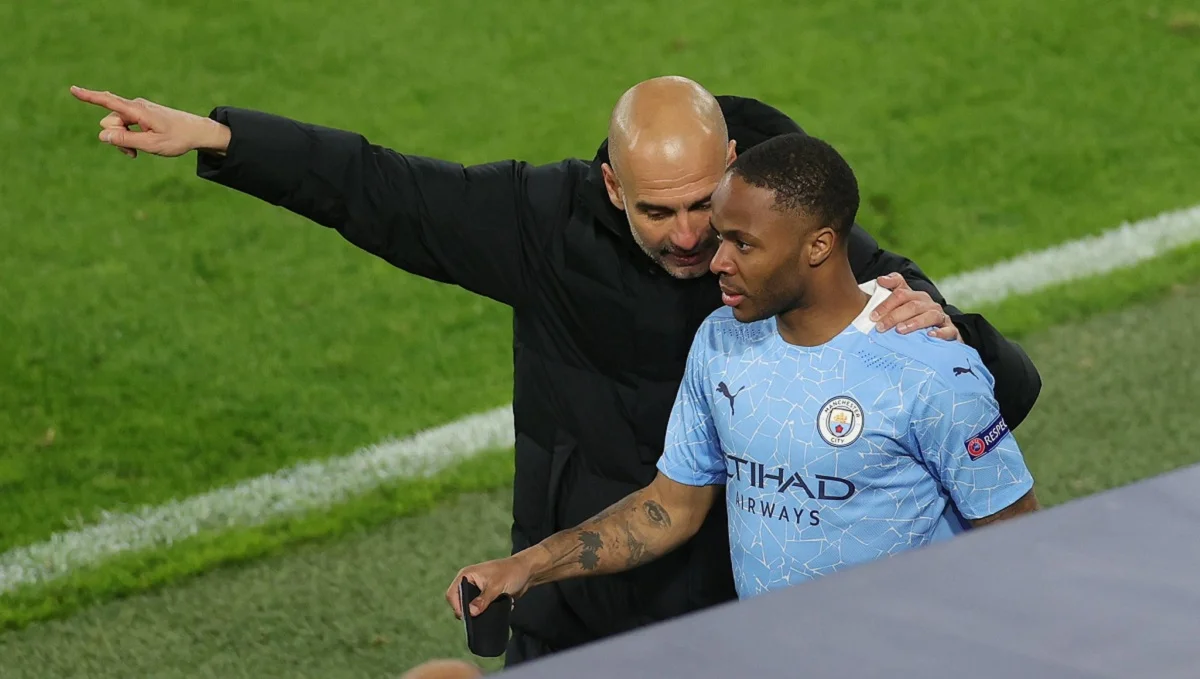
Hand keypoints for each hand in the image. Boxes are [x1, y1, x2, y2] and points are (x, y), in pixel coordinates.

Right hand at [69, 86, 229, 158]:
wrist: (198, 132)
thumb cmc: (177, 138)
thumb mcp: (151, 144)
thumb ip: (125, 140)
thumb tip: (101, 135)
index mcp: (137, 110)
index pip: (108, 102)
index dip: (89, 97)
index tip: (72, 89)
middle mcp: (135, 106)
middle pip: (109, 122)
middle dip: (115, 137)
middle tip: (133, 152)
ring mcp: (138, 110)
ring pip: (116, 127)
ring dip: (123, 140)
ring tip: (138, 152)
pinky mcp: (141, 115)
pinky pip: (125, 126)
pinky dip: (129, 137)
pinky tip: (138, 147)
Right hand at [445, 555, 533, 619]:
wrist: (527, 572)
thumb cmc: (511, 573)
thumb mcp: (496, 587)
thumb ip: (483, 600)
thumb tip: (471, 612)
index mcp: (466, 575)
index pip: (452, 594)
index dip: (457, 607)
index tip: (467, 617)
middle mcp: (469, 582)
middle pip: (459, 602)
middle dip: (467, 611)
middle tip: (478, 619)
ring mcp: (476, 590)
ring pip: (469, 607)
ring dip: (477, 613)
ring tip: (488, 614)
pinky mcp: (484, 596)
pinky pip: (479, 608)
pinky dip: (484, 612)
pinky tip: (493, 612)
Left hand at [871, 273, 961, 341]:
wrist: (940, 329)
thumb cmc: (914, 316)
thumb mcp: (902, 302)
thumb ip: (891, 288)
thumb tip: (880, 279)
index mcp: (915, 296)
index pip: (900, 294)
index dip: (885, 304)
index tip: (872, 316)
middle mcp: (929, 304)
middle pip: (912, 305)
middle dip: (894, 316)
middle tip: (880, 327)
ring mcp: (940, 316)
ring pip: (929, 316)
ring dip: (914, 323)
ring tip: (900, 330)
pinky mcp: (951, 330)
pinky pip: (948, 330)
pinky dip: (940, 333)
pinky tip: (930, 336)